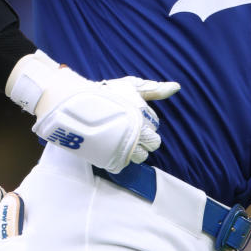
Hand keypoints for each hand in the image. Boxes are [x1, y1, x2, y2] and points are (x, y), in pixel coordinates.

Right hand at [6, 52, 179, 173]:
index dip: (148, 125)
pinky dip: (121, 158)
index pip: (155, 129)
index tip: (135, 119)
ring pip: (140, 157)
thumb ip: (154, 89)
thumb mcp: (131, 87)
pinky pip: (124, 164)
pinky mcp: (108, 156)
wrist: (74, 101)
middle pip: (152, 144)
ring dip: (135, 151)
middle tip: (131, 132)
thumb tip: (176, 87)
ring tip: (123, 140)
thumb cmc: (107, 92)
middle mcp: (134, 131)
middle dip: (145, 139)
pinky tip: (114, 148)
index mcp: (141, 115)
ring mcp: (121, 145)